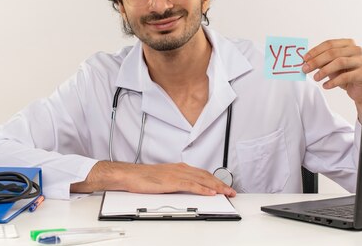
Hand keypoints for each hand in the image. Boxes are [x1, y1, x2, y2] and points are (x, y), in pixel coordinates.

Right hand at [71, 161, 235, 196]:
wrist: (130, 175)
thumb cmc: (143, 177)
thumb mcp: (163, 178)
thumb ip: (175, 181)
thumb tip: (185, 188)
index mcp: (179, 168)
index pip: (202, 173)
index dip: (215, 180)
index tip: (224, 186)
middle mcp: (180, 169)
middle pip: (205, 176)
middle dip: (220, 183)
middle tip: (231, 191)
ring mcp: (177, 175)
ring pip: (202, 180)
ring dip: (216, 186)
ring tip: (226, 192)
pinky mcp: (172, 182)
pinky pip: (191, 185)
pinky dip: (203, 189)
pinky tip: (210, 193)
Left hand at [302, 38, 361, 121]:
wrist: (359, 88)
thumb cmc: (344, 74)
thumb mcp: (331, 65)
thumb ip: (321, 60)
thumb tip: (306, 61)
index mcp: (347, 43)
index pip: (329, 44)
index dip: (315, 51)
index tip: (304, 59)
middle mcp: (356, 50)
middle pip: (333, 52)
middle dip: (317, 61)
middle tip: (306, 69)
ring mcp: (361, 61)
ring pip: (339, 62)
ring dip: (324, 71)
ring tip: (315, 78)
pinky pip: (345, 76)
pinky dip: (333, 82)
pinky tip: (325, 85)